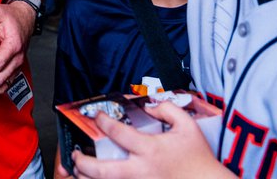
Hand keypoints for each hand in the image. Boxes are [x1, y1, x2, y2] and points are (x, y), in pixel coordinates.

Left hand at [70, 102, 227, 178]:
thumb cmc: (200, 158)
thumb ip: (167, 109)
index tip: (97, 116)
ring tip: (80, 171)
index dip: (103, 121)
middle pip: (103, 170)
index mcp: (150, 149)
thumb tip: (149, 106)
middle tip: (76, 155)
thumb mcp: (188, 126)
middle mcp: (142, 170)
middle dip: (84, 162)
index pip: (118, 132)